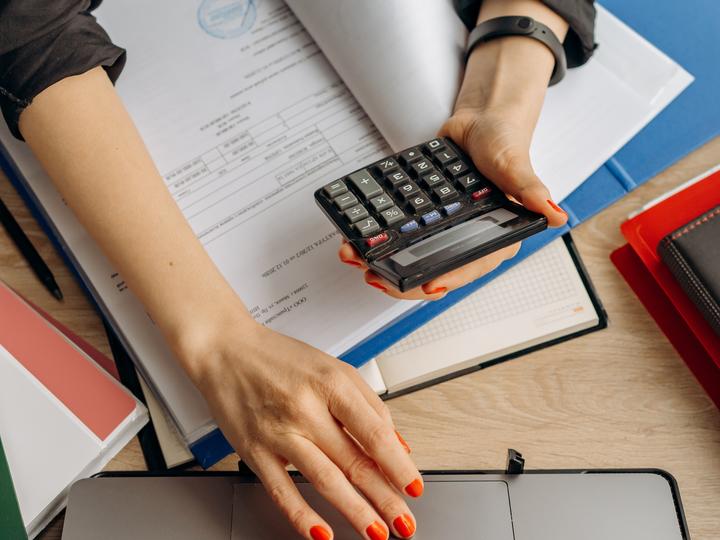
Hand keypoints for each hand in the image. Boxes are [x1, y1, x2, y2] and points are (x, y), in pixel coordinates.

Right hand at [190, 320, 420, 539]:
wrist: (225, 351)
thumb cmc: (280, 359)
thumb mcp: (333, 368)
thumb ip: (368, 404)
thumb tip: (395, 443)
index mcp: (330, 384)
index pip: (374, 432)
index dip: (398, 464)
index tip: (413, 486)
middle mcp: (305, 408)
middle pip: (354, 461)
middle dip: (385, 498)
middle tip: (404, 522)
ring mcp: (278, 432)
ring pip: (324, 480)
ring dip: (355, 511)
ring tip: (376, 532)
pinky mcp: (254, 451)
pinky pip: (281, 490)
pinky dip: (301, 516)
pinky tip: (322, 532)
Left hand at [339, 9, 568, 300]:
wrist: (480, 120)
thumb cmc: (504, 142)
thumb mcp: (515, 165)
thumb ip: (531, 190)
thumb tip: (556, 214)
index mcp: (496, 237)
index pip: (470, 266)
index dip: (449, 279)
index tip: (427, 286)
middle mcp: (468, 240)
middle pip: (434, 270)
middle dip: (403, 279)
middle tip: (375, 276)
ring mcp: (444, 231)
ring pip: (413, 257)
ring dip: (383, 263)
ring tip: (355, 258)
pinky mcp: (425, 219)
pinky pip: (401, 236)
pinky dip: (379, 240)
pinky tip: (356, 240)